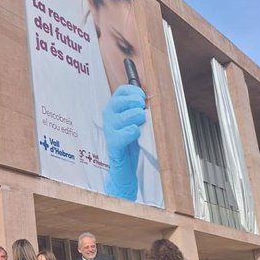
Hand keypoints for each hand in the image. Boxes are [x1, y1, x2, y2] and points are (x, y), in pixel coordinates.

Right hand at [103, 84, 145, 200]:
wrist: (125, 168)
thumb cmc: (132, 144)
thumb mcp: (138, 122)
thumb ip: (141, 110)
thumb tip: (150, 100)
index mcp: (115, 110)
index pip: (121, 91)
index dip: (134, 92)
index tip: (143, 98)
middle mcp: (109, 119)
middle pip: (119, 102)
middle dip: (134, 104)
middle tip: (142, 112)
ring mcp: (109, 132)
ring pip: (121, 118)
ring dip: (135, 118)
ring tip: (140, 123)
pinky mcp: (112, 145)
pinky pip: (120, 135)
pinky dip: (131, 132)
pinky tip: (136, 133)